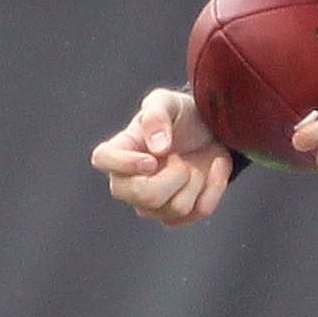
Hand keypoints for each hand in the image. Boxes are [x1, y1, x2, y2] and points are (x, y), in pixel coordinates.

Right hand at [92, 87, 232, 226]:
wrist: (209, 131)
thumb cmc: (180, 115)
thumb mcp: (168, 102)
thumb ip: (157, 116)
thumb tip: (158, 148)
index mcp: (119, 150)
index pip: (102, 160)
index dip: (124, 164)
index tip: (151, 159)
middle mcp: (128, 182)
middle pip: (145, 197)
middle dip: (174, 176)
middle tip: (180, 158)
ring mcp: (151, 204)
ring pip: (177, 207)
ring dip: (196, 179)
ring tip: (194, 161)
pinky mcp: (176, 215)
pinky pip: (200, 210)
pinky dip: (215, 186)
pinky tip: (214, 167)